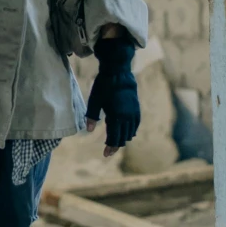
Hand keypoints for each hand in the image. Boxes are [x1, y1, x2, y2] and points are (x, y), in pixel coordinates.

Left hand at [86, 32, 139, 152]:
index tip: (106, 154)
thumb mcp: (94, 101)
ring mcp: (133, 113)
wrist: (119, 72)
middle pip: (123, 138)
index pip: (114, 138)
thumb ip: (91, 116)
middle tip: (109, 151)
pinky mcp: (136, 108)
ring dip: (123, 139)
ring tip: (116, 143)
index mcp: (116, 116)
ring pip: (130, 132)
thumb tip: (89, 130)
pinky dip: (131, 131)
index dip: (110, 147)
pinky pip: (136, 125)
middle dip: (116, 145)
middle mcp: (127, 117)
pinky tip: (127, 133)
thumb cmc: (104, 86)